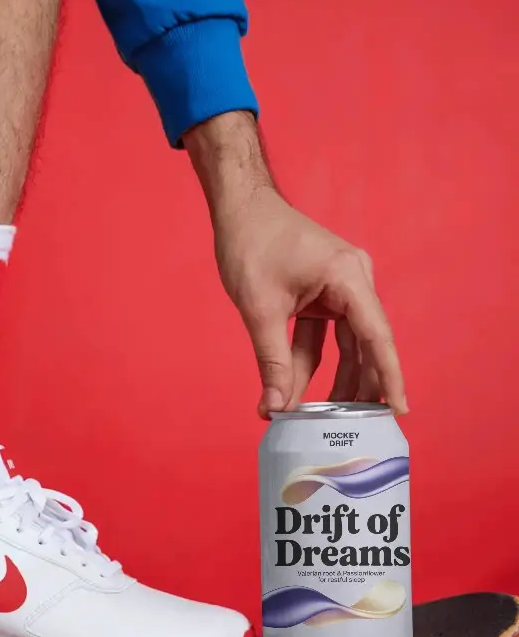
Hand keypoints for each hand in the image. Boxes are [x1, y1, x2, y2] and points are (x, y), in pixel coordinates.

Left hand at [183, 111, 406, 418]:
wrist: (239, 207)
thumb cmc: (250, 243)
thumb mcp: (260, 308)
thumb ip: (271, 361)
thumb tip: (275, 407)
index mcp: (348, 277)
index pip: (376, 336)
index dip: (389, 376)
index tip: (399, 409)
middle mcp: (353, 280)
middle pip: (364, 345)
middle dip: (356, 387)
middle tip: (352, 429)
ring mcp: (339, 287)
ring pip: (343, 345)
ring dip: (329, 380)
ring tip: (318, 419)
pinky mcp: (323, 293)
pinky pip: (324, 336)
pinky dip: (310, 362)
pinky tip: (295, 392)